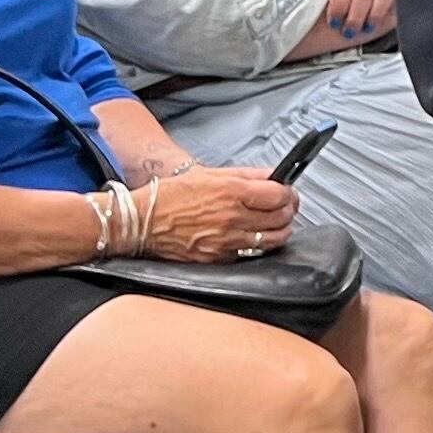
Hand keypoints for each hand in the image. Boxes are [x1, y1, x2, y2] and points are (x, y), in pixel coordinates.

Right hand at [142, 167, 295, 263]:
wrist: (142, 222)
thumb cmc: (171, 195)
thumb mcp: (210, 173)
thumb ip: (247, 174)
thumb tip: (274, 175)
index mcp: (231, 192)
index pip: (279, 195)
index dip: (290, 194)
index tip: (289, 193)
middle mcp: (231, 218)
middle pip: (281, 218)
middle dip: (288, 212)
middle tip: (285, 207)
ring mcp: (225, 242)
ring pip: (272, 240)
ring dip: (280, 231)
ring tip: (276, 224)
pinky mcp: (218, 259)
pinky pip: (250, 254)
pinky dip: (258, 246)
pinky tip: (255, 238)